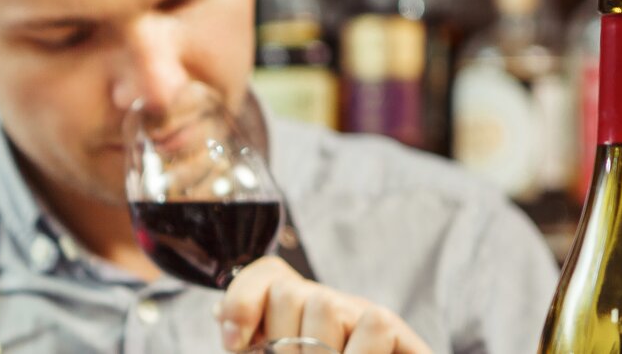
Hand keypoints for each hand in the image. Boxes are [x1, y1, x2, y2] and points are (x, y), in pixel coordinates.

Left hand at [214, 257, 432, 353]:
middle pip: (289, 293)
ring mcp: (365, 316)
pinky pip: (376, 325)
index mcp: (298, 313)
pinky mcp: (398, 333)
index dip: (242, 301)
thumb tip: (223, 318)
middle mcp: (332, 306)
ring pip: (325, 306)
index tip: (234, 343)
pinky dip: (360, 353)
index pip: (266, 276)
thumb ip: (253, 344)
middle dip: (283, 342)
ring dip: (320, 350)